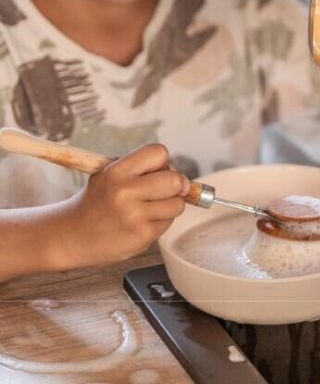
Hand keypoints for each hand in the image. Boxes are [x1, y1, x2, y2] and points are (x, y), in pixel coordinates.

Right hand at [56, 144, 188, 268]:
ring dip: (169, 206)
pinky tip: (140, 223)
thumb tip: (182, 178)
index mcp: (117, 171)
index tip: (157, 171)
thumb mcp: (109, 174)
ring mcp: (134, 215)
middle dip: (174, 185)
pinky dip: (159, 223)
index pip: (159, 153)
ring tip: (149, 208)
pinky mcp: (141, 236)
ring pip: (177, 204)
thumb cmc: (96, 202)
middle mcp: (125, 192)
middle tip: (163, 191)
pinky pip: (167, 223)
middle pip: (175, 180)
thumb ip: (142, 169)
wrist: (69, 236)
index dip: (162, 162)